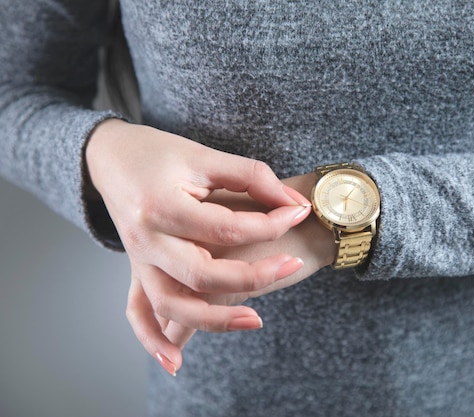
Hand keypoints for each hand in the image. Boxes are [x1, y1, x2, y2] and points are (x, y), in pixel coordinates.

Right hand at [85, 119, 310, 375]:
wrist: (111, 157)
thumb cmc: (160, 154)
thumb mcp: (205, 156)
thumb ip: (251, 176)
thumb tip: (294, 203)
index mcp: (163, 207)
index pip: (227, 228)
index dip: (272, 222)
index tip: (298, 212)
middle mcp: (147, 240)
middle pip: (203, 275)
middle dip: (254, 276)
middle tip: (291, 265)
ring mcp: (139, 261)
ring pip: (174, 304)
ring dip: (214, 320)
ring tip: (255, 320)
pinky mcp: (138, 271)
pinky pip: (140, 313)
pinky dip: (154, 340)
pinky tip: (176, 361)